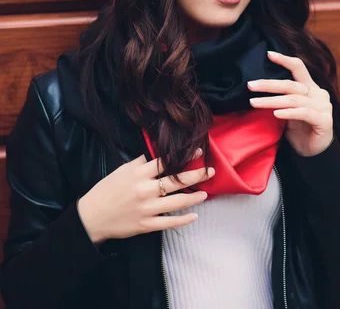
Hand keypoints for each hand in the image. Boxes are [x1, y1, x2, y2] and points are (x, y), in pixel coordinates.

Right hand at [77, 149, 214, 243]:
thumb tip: (151, 157)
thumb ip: (138, 163)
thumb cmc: (105, 190)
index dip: (184, 156)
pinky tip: (194, 216)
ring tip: (205, 193)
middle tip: (210, 171)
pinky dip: (183, 220)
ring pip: (176, 203)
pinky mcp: (146, 225)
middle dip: (196, 175)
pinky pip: (169, 223)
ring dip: (193, 198)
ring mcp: (146, 209)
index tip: (198, 151)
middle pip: (176, 181)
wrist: (91, 216)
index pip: (166, 162)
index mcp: (138, 174)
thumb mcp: (120, 170)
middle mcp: (144, 190)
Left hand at [247, 51, 333, 156]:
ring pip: (293, 99)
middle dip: (268, 84)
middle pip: (291, 84)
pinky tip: (275, 114)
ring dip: (271, 101)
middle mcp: (318, 94)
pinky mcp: (324, 121)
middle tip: (250, 85)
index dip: (284, 59)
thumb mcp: (288, 109)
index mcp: (310, 87)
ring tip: (254, 103)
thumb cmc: (299, 129)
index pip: (298, 68)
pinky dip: (288, 113)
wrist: (313, 153)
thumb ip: (282, 96)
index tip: (268, 54)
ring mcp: (323, 107)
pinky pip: (303, 113)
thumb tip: (257, 85)